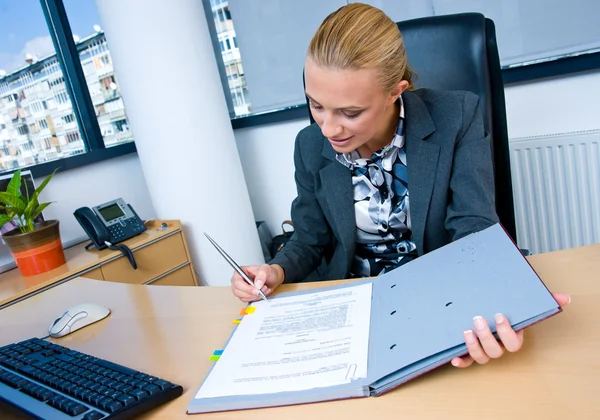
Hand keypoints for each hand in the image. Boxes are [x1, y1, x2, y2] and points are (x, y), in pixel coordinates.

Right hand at [230, 264, 284, 301]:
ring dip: (255, 296)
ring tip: (264, 290)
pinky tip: (262, 293)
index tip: (256, 290)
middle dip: (251, 293)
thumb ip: (262, 274)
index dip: (246, 288)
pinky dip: (256, 298)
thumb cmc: (268, 272)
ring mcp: (240, 289)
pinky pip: (247, 300)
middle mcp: (238, 280)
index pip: (237, 282)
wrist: (272, 278)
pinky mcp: (244, 295)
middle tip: (262, 290)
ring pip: (243, 297)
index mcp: (240, 271)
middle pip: (237, 291)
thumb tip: (257, 284)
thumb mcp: (267, 269)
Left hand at [451, 292, 570, 367]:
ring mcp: (484, 350)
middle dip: (487, 336)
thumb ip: (542, 299)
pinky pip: (466, 361)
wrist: (485, 306)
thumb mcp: (520, 302)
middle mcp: (498, 346)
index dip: (507, 333)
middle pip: (496, 351)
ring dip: (473, 346)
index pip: (514, 344)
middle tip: (478, 318)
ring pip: (482, 357)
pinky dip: (461, 362)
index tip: (499, 315)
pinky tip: (454, 358)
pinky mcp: (469, 351)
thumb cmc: (505, 307)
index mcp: (511, 337)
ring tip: (466, 330)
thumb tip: (565, 298)